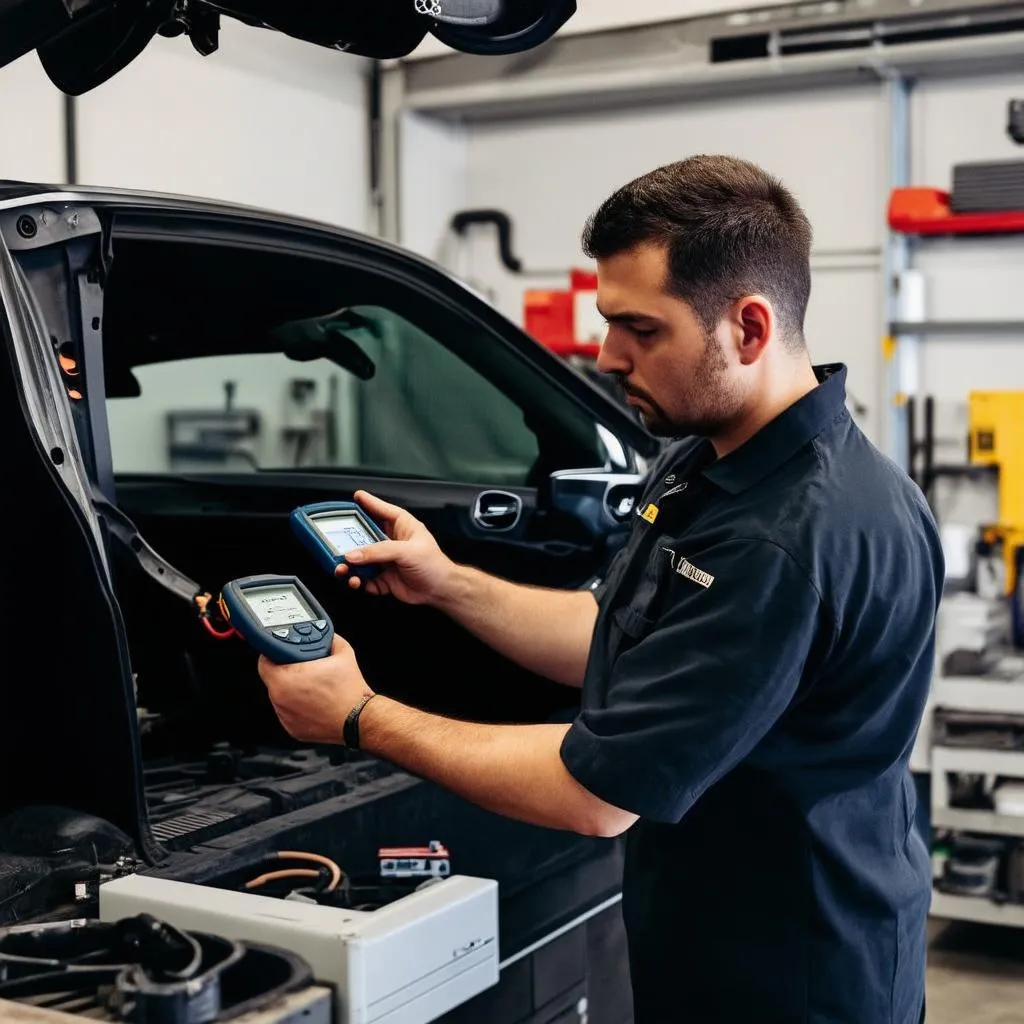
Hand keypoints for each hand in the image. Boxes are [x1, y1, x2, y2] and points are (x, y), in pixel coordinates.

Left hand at [258, 635, 370, 744]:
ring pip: (280, 697)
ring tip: (313, 687)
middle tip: (303, 670)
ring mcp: (285, 716)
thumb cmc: (350, 691)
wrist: (359, 719)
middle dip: (285, 672)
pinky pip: (289, 713)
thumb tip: (326, 635)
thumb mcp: (343, 652)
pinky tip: (315, 702)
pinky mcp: (292, 729)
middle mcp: (281, 699)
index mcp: (286, 679)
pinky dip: (298, 707)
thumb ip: (329, 638)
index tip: (282, 654)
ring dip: (291, 690)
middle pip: (273, 679)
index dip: (273, 655)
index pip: (264, 662)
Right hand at [337, 490, 457, 605]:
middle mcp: (391, 542)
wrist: (440, 590)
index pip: (382, 510)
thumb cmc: (433, 564)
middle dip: (349, 543)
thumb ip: (378, 552)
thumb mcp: (406, 551)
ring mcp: (386, 561)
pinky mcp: (383, 578)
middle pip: (364, 537)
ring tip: (343, 570)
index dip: (369, 502)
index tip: (356, 496)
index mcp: (401, 526)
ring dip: (350, 566)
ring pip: (360, 560)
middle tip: (336, 546)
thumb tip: (354, 554)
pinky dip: (358, 582)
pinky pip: (365, 579)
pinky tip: (358, 582)